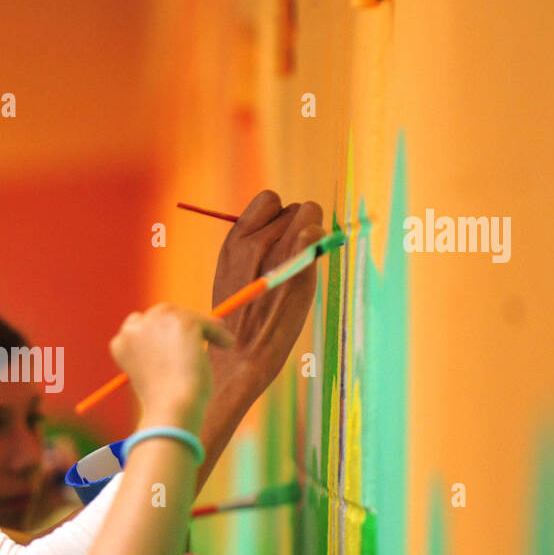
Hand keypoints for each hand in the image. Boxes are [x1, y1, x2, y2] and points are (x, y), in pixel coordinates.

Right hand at [110, 303, 233, 426]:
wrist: (171, 407)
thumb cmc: (164, 403)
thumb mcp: (154, 377)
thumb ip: (159, 357)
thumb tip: (183, 345)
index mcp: (120, 343)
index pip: (139, 324)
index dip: (160, 329)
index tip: (177, 336)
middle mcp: (134, 328)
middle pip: (161, 312)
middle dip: (181, 320)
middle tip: (202, 329)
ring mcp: (157, 322)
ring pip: (184, 316)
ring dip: (203, 327)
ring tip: (223, 343)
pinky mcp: (183, 322)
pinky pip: (205, 323)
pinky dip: (218, 334)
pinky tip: (227, 345)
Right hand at [210, 190, 324, 398]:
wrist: (240, 355)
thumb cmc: (239, 318)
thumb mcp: (233, 273)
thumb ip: (254, 247)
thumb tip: (285, 226)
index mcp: (234, 240)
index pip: (268, 199)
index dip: (279, 215)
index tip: (280, 237)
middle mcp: (255, 241)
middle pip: (294, 208)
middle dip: (298, 226)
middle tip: (294, 256)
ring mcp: (277, 253)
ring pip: (311, 214)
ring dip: (312, 234)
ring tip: (302, 263)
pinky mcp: (298, 270)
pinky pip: (316, 234)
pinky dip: (320, 242)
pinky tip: (313, 262)